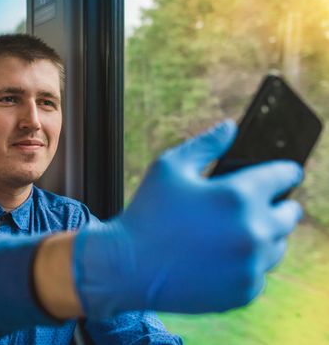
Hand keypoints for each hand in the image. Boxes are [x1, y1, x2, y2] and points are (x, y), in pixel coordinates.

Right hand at [72, 120, 303, 318]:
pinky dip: (248, 264)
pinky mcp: (244, 291)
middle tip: (257, 205)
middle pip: (289, 214)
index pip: (284, 176)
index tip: (285, 174)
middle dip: (276, 205)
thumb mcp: (169, 168)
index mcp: (239, 195)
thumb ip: (205, 144)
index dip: (285, 172)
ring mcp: (251, 265)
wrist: (128, 267)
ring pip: (277, 245)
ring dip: (263, 235)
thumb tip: (230, 126)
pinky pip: (260, 272)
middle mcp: (253, 231)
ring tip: (232, 232)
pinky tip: (221, 258)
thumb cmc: (147, 213)